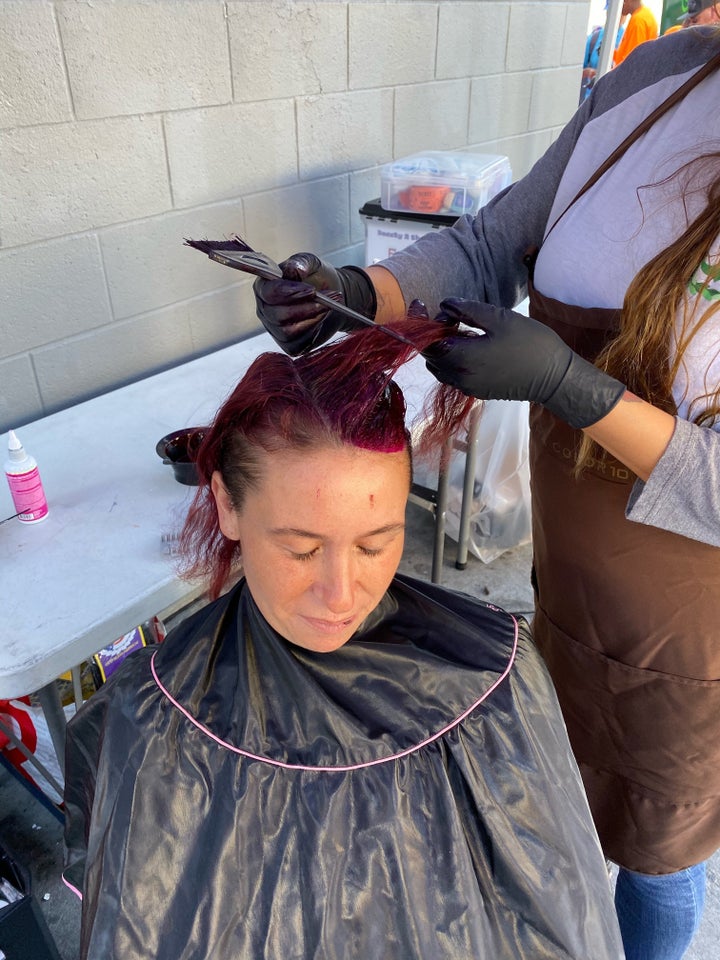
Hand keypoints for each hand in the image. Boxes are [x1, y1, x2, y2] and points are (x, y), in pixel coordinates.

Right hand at [253, 253, 375, 355]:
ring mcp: (275, 329)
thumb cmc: (316, 278)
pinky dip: (313, 332)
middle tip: (328, 298)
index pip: (269, 293)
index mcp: (264, 287)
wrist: (331, 296)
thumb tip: (296, 269)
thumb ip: (302, 262)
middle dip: (305, 307)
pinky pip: (298, 344)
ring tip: (329, 306)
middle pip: (277, 315)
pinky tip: (323, 319)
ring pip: (288, 331)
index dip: (289, 292)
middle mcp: (265, 310)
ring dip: (311, 319)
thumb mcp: (311, 263)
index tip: (311, 290)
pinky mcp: (289, 344)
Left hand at [423, 298, 625, 428]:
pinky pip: (454, 374)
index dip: (418, 322)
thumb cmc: (530, 343)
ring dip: (443, 347)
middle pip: (430, 355)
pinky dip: (453, 359)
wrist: (554, 376)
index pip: (424, 342)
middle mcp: (459, 377)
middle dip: (432, 334)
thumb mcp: (499, 318)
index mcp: (462, 358)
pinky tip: (472, 345)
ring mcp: (468, 387)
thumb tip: (444, 304)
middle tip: (451, 316)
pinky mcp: (477, 391)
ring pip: (440, 367)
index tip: (420, 304)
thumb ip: (467, 310)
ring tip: (462, 330)